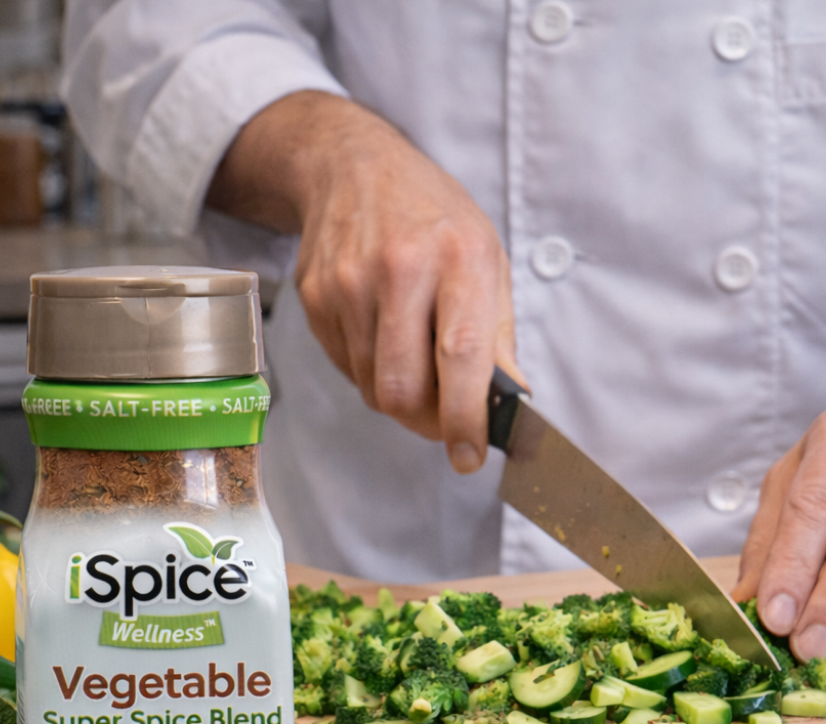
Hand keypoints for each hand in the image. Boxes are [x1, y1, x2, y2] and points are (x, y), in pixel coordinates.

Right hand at [207, 91, 523, 472]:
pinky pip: (346, 368)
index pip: (461, 356)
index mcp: (459, 257)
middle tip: (446, 420)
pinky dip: (371, 372)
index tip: (469, 455)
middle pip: (403, 390)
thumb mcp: (488, 260)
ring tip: (416, 360)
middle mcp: (400, 269)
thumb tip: (509, 404)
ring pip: (372, 388)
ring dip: (400, 397)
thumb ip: (499, 336)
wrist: (353, 166)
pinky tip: (384, 337)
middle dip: (427, 423)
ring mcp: (349, 284)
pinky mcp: (315, 297)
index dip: (465, 418)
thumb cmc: (434, 218)